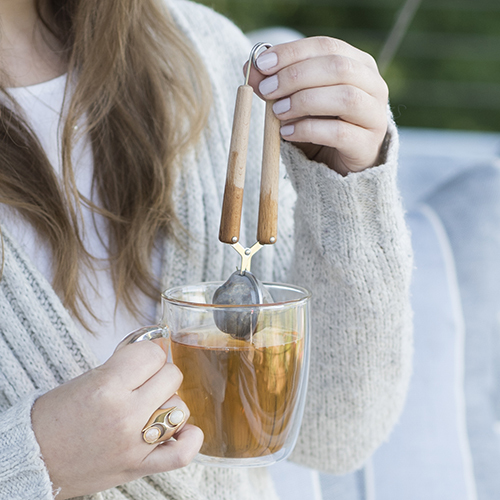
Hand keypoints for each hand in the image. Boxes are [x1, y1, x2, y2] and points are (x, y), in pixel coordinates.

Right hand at [31, 341, 202, 498]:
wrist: (34, 457)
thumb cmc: (56, 415)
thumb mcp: (89, 377)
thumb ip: (126, 365)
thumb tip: (158, 349)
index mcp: (107, 387)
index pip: (152, 354)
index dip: (148, 353)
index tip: (141, 360)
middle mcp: (124, 415)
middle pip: (171, 376)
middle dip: (159, 374)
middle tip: (143, 382)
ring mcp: (134, 444)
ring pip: (180, 408)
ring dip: (168, 403)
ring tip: (148, 406)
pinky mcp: (138, 467)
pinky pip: (182, 453)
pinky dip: (189, 439)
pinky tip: (179, 429)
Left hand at [247, 37, 388, 175]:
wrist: (338, 167)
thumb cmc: (319, 126)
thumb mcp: (295, 102)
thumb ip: (276, 85)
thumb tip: (250, 68)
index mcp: (358, 64)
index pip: (326, 46)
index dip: (292, 52)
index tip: (261, 64)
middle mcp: (373, 85)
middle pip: (337, 67)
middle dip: (296, 76)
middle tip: (266, 90)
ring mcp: (374, 116)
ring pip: (345, 98)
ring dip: (304, 101)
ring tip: (277, 112)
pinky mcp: (367, 145)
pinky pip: (340, 133)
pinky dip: (309, 130)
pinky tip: (287, 133)